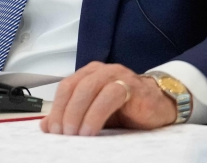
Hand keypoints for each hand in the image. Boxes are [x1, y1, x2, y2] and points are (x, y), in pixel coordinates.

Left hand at [40, 62, 176, 135]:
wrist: (160, 105)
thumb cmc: (126, 109)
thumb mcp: (94, 115)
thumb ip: (72, 117)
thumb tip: (46, 126)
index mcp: (88, 74)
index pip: (65, 87)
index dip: (56, 108)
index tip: (52, 130)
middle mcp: (99, 71)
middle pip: (73, 87)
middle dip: (64, 112)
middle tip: (62, 134)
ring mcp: (115, 75)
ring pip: (88, 89)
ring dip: (77, 113)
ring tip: (75, 134)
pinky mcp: (130, 85)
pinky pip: (109, 95)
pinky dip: (96, 113)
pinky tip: (91, 129)